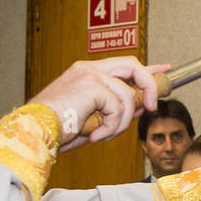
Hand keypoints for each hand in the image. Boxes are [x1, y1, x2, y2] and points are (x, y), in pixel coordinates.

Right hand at [29, 57, 164, 149]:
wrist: (35, 131)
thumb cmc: (55, 129)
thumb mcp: (92, 119)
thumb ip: (115, 109)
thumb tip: (140, 107)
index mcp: (87, 73)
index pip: (124, 64)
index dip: (147, 68)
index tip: (165, 70)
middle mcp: (89, 68)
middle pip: (133, 65)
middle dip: (149, 85)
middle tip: (151, 107)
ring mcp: (90, 74)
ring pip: (127, 95)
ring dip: (122, 122)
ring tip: (104, 135)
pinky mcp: (92, 84)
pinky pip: (118, 108)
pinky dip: (111, 128)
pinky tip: (95, 136)